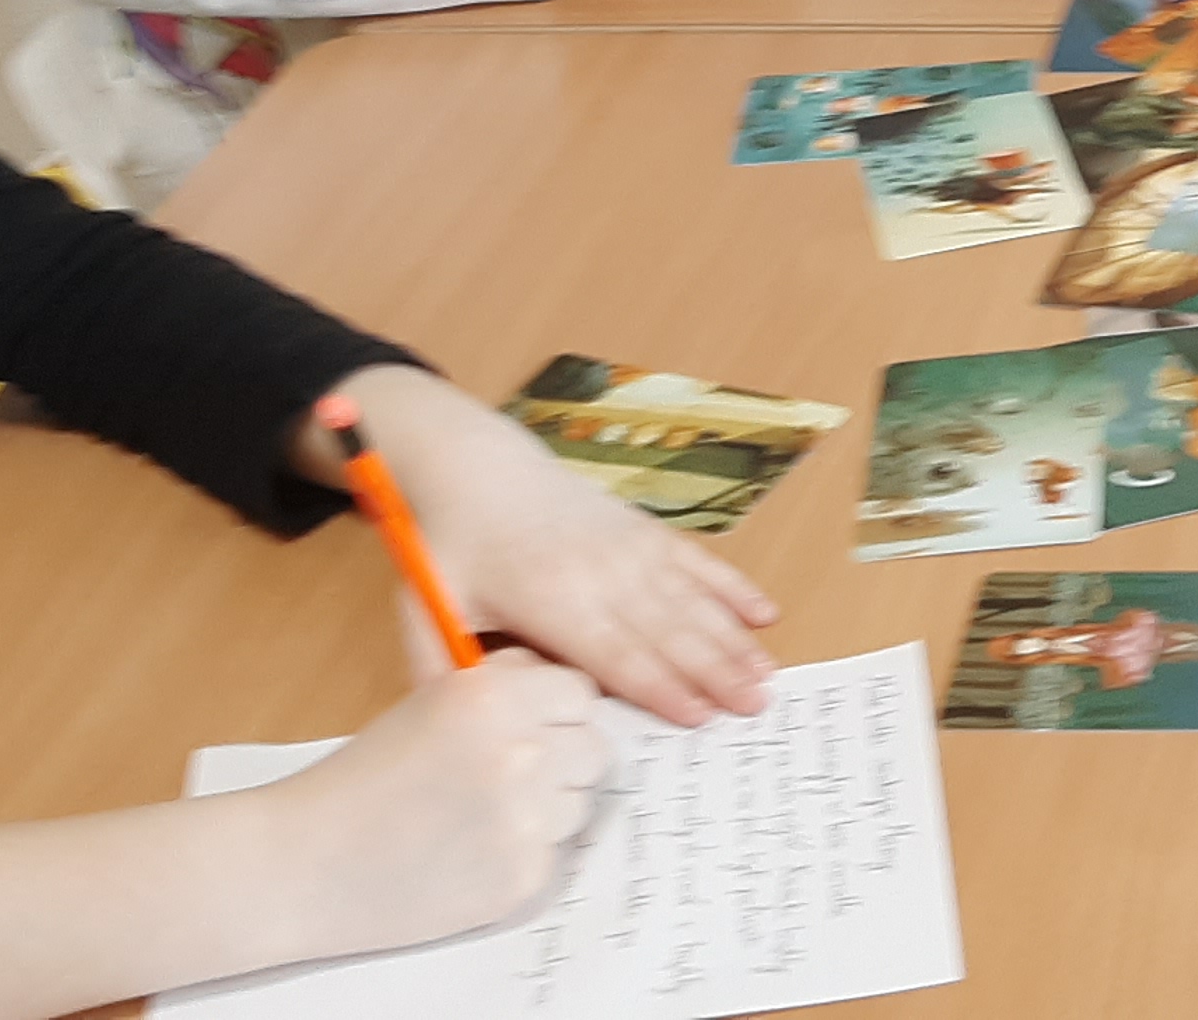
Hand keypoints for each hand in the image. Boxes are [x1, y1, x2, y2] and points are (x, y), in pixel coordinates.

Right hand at [273, 650, 607, 955]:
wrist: (299, 864)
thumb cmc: (355, 784)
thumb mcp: (427, 706)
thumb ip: (502, 694)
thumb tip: (564, 696)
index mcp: (490, 696)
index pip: (579, 693)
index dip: (557, 711)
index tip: (539, 725)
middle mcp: (517, 751)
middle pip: (592, 749)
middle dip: (561, 760)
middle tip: (512, 776)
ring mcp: (524, 818)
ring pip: (577, 804)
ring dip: (545, 809)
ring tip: (475, 817)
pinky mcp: (521, 876)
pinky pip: (551, 854)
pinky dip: (519, 855)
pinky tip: (465, 854)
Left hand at [322, 367, 778, 725]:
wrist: (477, 465)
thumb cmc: (453, 543)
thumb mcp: (430, 608)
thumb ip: (441, 671)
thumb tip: (462, 731)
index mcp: (549, 597)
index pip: (613, 651)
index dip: (657, 685)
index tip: (696, 716)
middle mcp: (599, 571)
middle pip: (666, 630)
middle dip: (714, 671)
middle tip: (755, 707)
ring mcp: (628, 547)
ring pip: (691, 600)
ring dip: (732, 639)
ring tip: (768, 674)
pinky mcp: (643, 531)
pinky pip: (697, 563)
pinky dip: (733, 589)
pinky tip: (764, 614)